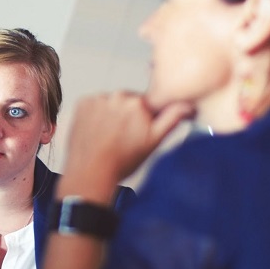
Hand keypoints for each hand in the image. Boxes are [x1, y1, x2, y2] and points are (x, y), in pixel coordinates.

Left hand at [64, 91, 192, 187]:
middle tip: (123, 137)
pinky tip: (97, 131)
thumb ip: (172, 118)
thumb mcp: (154, 142)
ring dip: (111, 114)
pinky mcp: (82, 103)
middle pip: (128, 102)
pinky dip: (95, 115)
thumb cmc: (121, 161)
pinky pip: (93, 104)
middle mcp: (118, 96)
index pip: (147, 104)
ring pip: (110, 103)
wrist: (90, 172)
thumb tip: (187, 105)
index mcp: (138, 103)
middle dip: (128, 115)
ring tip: (108, 136)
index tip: (139, 130)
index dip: (145, 118)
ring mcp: (98, 99)